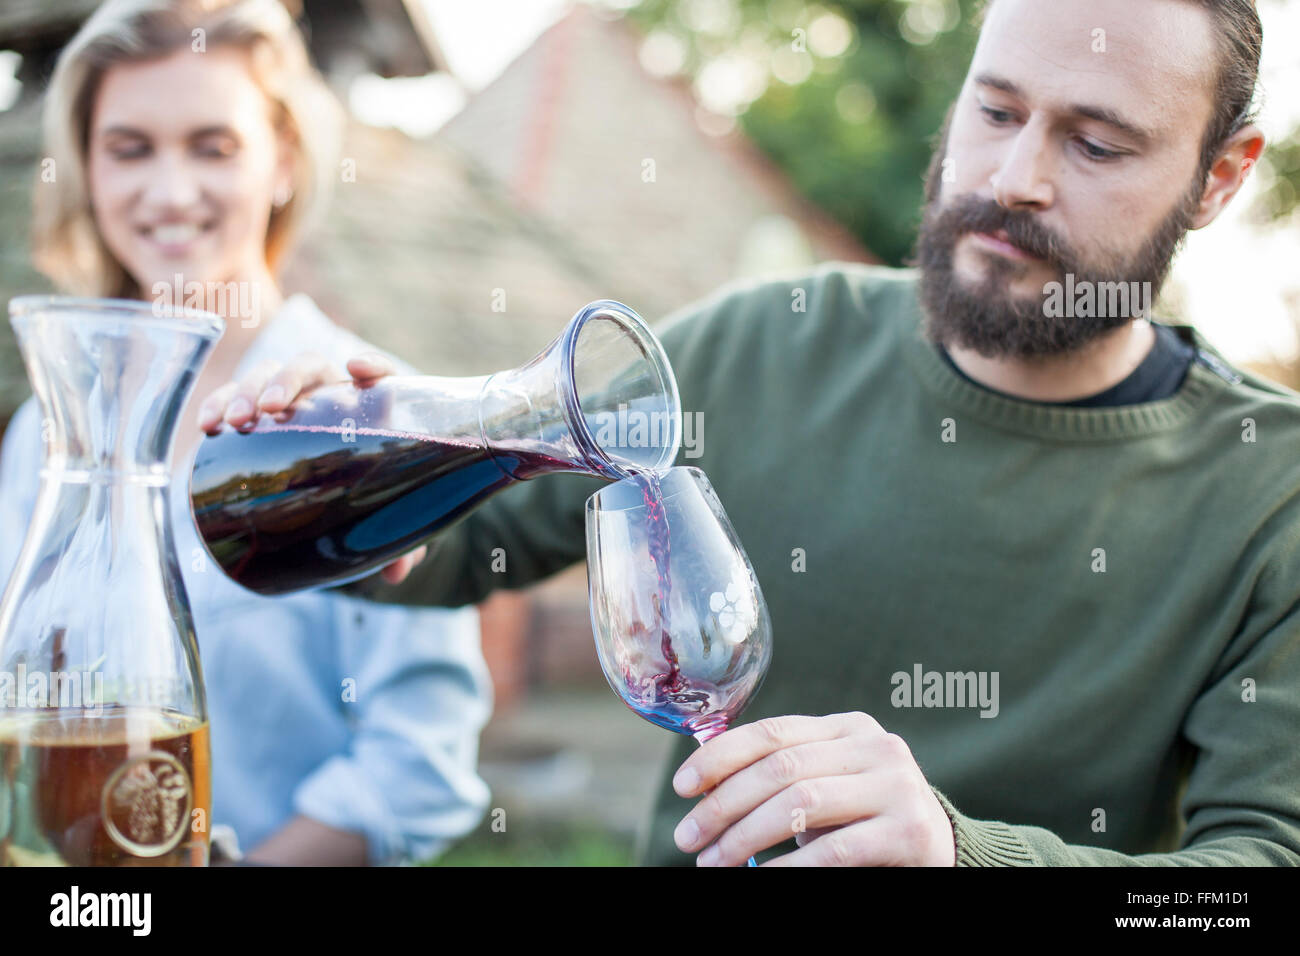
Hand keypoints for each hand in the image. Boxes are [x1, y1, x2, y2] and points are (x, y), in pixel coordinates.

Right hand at [194, 352, 423, 584]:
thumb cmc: (374, 493)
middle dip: (288, 380)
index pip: (378, 374)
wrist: (346, 490)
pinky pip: (236, 398)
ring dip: (248, 390)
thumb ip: (402, 542)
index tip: (356, 370)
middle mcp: (332, 393)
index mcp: (373, 406)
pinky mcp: (260, 415)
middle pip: (311, 368)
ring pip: (269, 377)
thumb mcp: (388, 516)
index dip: (371, 365)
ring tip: (233, 421)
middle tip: (272, 408)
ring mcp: (294, 400)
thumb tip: (395, 575)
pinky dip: (220, 403)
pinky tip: (208, 424)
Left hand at [671, 712, 955, 866]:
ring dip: (746, 837)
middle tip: (689, 838)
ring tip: (716, 862)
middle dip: (723, 805)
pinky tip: (761, 876)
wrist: (937, 851)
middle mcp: (876, 747)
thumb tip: (699, 785)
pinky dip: (789, 866)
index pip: (772, 733)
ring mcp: (897, 787)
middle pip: (780, 769)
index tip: (682, 787)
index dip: (720, 757)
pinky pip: (835, 849)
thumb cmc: (862, 819)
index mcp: (848, 728)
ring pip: (801, 803)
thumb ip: (779, 773)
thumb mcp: (825, 783)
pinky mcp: (909, 832)